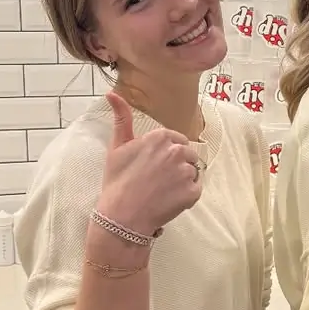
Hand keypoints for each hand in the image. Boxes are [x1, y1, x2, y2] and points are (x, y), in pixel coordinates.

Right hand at [96, 92, 202, 238]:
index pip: (177, 141)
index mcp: (161, 137)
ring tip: (162, 191)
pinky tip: (168, 200)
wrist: (122, 216)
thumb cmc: (117, 182)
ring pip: (192, 172)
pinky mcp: (193, 192)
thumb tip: (112, 93)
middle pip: (187, 155)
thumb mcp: (117, 147)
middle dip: (177, 166)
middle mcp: (177, 150)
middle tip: (157, 181)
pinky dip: (186, 196)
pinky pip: (196, 190)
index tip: (154, 166)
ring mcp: (186, 171)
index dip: (167, 154)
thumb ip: (121, 119)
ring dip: (182, 180)